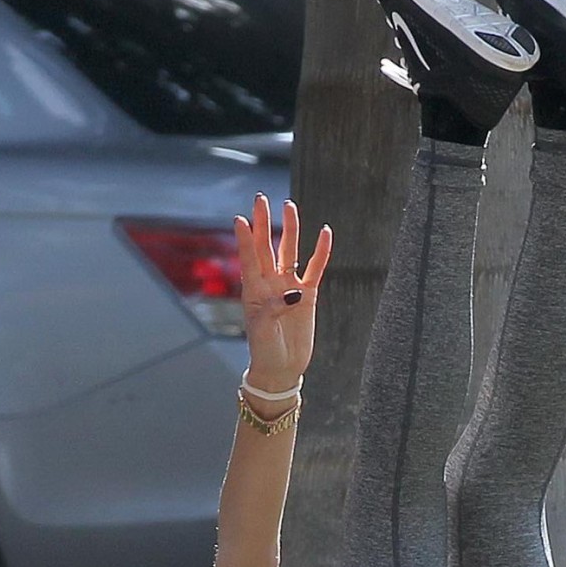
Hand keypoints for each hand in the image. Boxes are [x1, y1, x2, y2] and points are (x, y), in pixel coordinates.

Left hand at [234, 196, 330, 394]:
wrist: (281, 367)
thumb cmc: (265, 350)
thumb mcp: (264, 330)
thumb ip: (276, 308)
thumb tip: (296, 292)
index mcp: (254, 290)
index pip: (249, 258)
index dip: (245, 239)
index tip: (240, 219)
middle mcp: (270, 283)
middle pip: (266, 246)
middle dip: (264, 222)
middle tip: (261, 199)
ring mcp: (290, 287)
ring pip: (289, 251)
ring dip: (290, 229)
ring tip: (289, 206)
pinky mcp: (309, 295)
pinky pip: (315, 268)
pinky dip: (320, 251)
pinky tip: (325, 233)